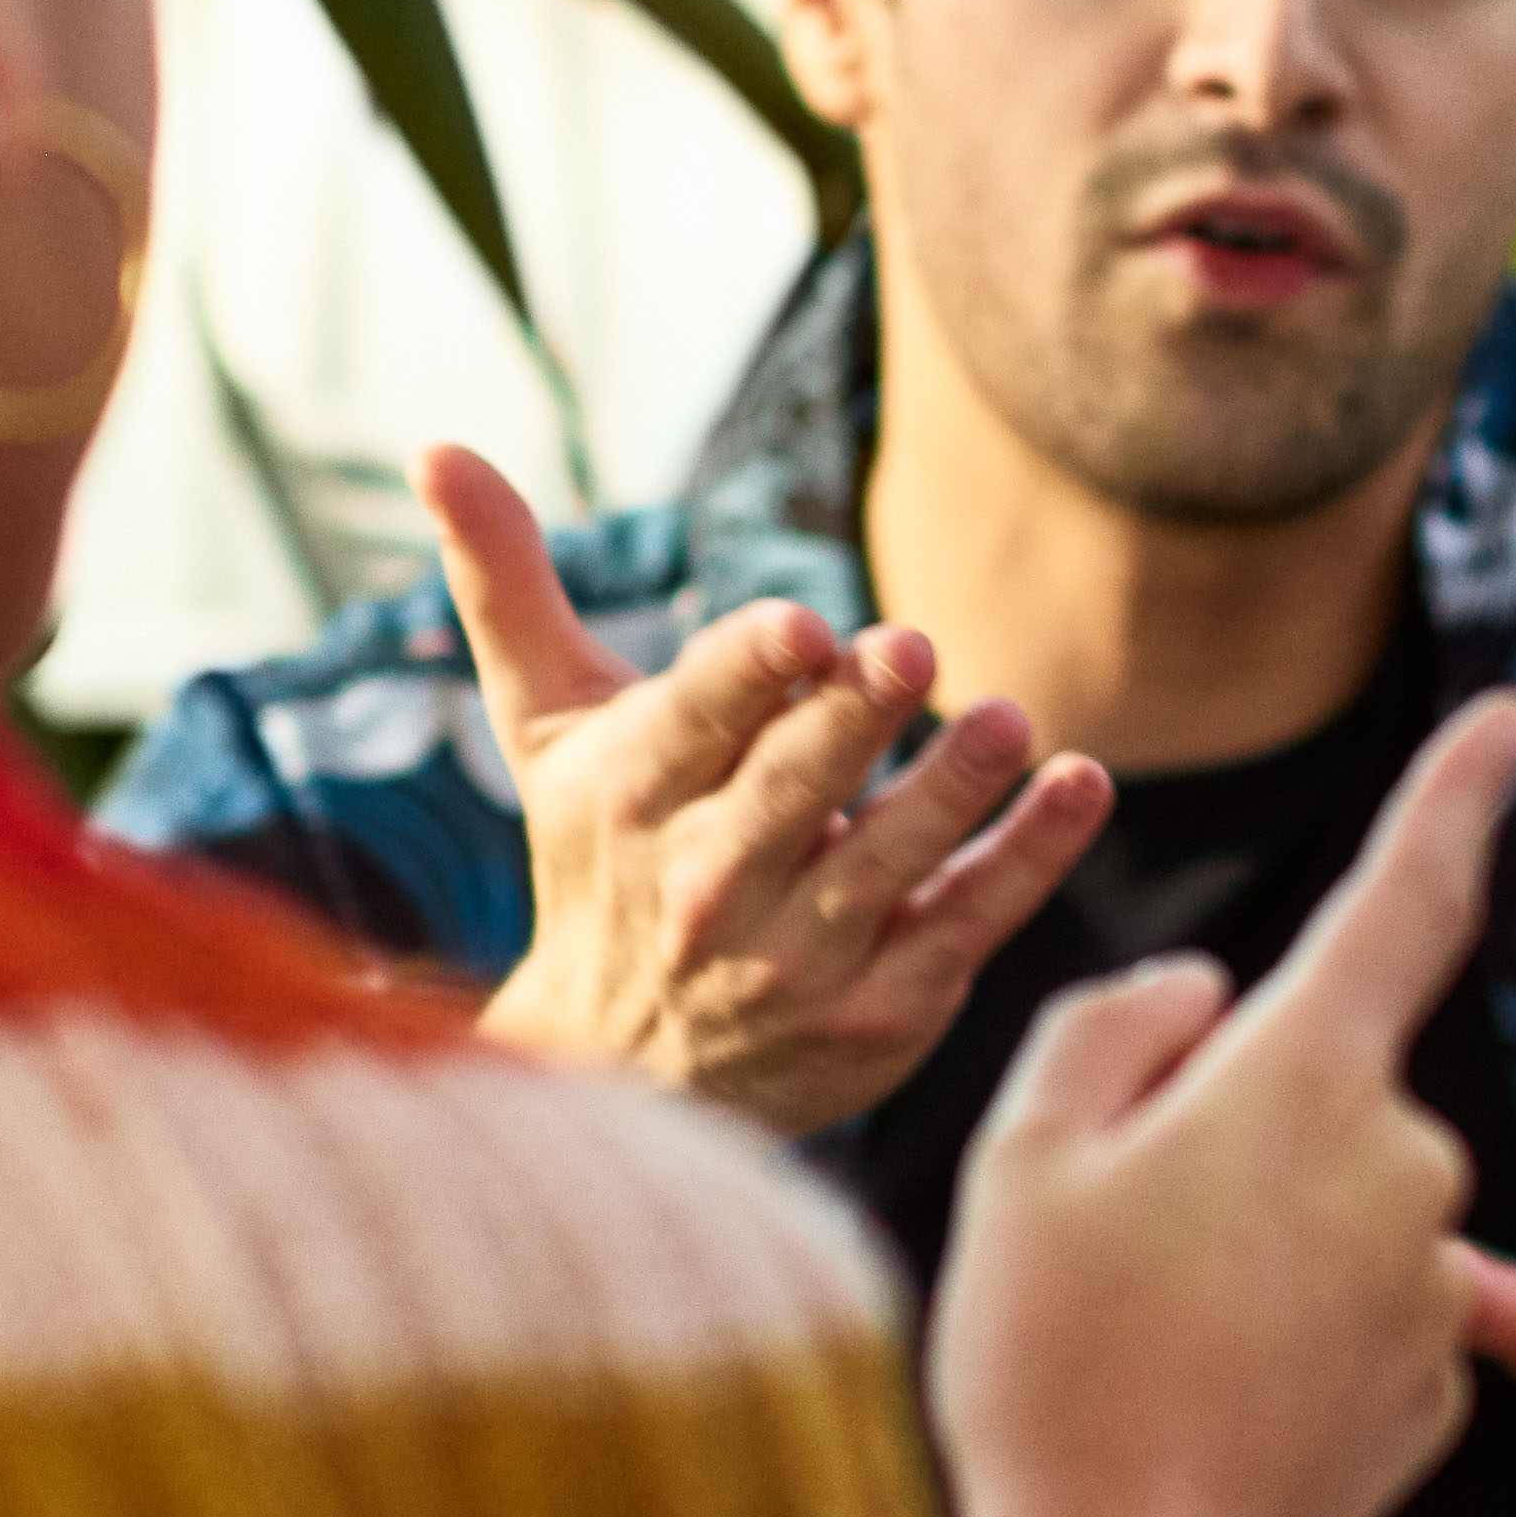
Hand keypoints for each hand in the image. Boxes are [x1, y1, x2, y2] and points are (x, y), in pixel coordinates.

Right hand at [432, 443, 1106, 1134]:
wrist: (622, 1069)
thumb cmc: (597, 853)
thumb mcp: (545, 723)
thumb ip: (506, 584)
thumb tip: (434, 447)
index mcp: (629, 797)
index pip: (694, 720)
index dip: (748, 672)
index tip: (800, 627)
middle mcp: (705, 883)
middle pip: (791, 791)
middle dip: (851, 720)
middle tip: (912, 648)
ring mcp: (796, 958)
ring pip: (886, 861)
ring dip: (952, 788)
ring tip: (1006, 719)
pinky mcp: (879, 1012)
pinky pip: (966, 924)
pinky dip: (1029, 858)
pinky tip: (1080, 787)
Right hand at [934, 690, 1515, 1516]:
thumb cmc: (1051, 1362)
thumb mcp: (1024, 1155)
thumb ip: (1117, 1028)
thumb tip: (1205, 994)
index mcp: (1309, 1077)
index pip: (1406, 899)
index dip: (1457, 794)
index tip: (1515, 716)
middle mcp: (1408, 1164)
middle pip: (1320, 1090)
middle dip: (1228, 1129)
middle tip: (1105, 1240)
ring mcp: (1433, 1282)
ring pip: (1332, 1206)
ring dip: (1247, 1239)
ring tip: (1137, 1345)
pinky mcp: (1436, 1387)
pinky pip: (1354, 1312)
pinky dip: (1281, 1337)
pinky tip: (1199, 1409)